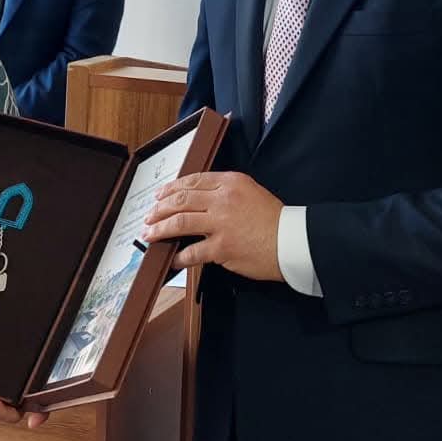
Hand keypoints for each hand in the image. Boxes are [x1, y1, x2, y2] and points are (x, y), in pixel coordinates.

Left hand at [142, 171, 283, 281]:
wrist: (292, 241)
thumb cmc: (274, 219)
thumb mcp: (250, 192)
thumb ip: (224, 192)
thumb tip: (197, 200)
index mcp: (230, 182)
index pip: (193, 181)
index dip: (172, 188)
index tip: (160, 195)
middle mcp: (222, 199)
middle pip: (181, 200)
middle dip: (160, 208)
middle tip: (149, 215)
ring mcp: (221, 224)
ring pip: (180, 222)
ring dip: (160, 228)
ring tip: (150, 233)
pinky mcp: (222, 247)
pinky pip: (193, 252)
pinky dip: (179, 256)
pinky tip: (173, 259)